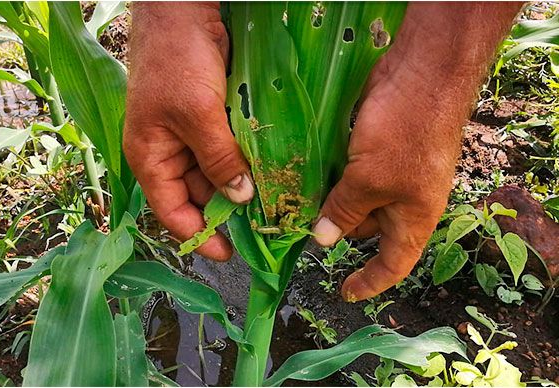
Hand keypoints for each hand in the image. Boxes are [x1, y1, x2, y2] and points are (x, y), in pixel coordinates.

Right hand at [124, 2, 252, 260]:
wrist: (185, 9)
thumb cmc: (177, 60)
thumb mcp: (197, 114)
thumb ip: (218, 159)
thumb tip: (240, 198)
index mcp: (151, 158)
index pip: (172, 211)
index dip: (198, 235)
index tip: (229, 254)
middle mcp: (169, 152)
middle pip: (198, 196)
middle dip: (227, 212)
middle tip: (265, 229)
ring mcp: (192, 136)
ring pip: (217, 175)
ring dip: (241, 187)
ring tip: (273, 205)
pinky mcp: (212, 119)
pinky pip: (229, 151)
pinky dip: (246, 162)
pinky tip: (269, 172)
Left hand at [311, 2, 522, 301]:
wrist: (423, 72)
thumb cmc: (404, 133)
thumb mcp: (369, 180)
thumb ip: (344, 211)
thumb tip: (323, 240)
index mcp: (412, 218)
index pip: (392, 263)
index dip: (370, 281)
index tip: (345, 293)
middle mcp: (403, 199)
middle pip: (365, 227)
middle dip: (334, 228)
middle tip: (293, 226)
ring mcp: (390, 171)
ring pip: (354, 196)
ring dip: (328, 199)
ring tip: (292, 200)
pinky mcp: (377, 147)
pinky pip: (351, 171)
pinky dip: (330, 174)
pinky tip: (304, 172)